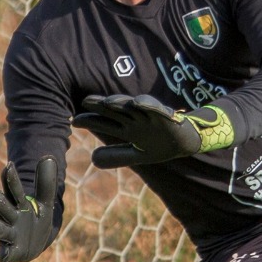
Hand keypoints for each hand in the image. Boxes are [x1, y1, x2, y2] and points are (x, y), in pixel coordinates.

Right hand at [0, 156, 56, 261]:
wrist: (37, 242)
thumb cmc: (35, 218)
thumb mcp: (44, 201)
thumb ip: (45, 183)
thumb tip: (49, 157)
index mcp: (16, 202)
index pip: (11, 188)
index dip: (9, 178)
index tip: (9, 166)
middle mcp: (9, 216)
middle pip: (0, 206)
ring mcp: (9, 234)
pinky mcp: (11, 251)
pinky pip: (5, 253)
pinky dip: (4, 255)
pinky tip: (4, 256)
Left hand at [73, 94, 233, 167]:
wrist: (187, 142)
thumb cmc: (160, 144)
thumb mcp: (137, 154)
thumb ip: (117, 156)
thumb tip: (92, 159)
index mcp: (127, 128)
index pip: (105, 122)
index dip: (90, 120)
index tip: (75, 121)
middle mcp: (136, 118)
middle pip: (114, 109)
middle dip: (101, 105)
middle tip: (85, 102)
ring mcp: (149, 115)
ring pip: (132, 106)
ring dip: (121, 102)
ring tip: (107, 102)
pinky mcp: (165, 115)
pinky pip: (156, 107)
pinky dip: (148, 104)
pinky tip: (138, 102)